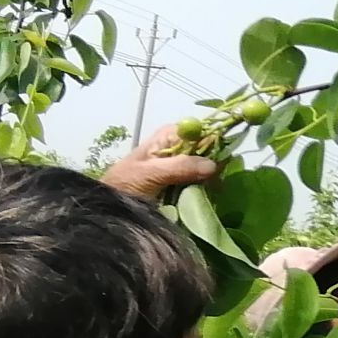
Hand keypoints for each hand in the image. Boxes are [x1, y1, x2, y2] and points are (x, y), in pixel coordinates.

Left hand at [99, 125, 219, 199]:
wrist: (111, 206)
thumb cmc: (124, 184)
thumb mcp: (151, 173)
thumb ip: (180, 167)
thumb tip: (212, 164)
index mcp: (170, 135)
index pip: (202, 130)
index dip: (217, 139)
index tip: (226, 158)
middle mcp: (179, 147)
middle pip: (209, 148)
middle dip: (217, 163)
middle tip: (219, 182)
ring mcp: (182, 166)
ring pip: (208, 167)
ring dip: (213, 179)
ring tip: (215, 193)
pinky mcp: (183, 184)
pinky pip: (203, 183)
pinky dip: (208, 190)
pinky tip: (210, 197)